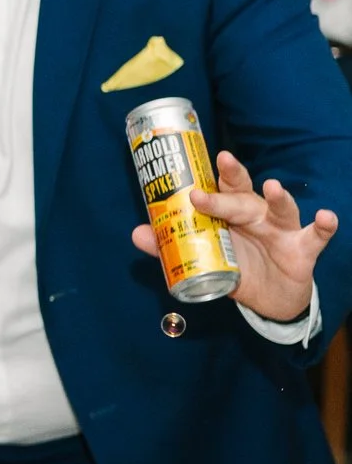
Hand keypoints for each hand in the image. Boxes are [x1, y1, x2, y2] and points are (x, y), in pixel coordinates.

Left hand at [128, 150, 339, 321]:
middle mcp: (256, 215)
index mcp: (231, 214)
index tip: (190, 186)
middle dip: (234, 178)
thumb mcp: (205, 258)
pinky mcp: (303, 249)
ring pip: (281, 208)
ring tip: (274, 187)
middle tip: (225, 162)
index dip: (206, 184)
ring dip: (278, 197)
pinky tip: (326, 216)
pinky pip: (317, 235)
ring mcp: (282, 230)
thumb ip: (173, 246)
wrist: (270, 300)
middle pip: (245, 193)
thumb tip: (136, 234)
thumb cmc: (238, 267)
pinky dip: (324, 225)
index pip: (218, 192)